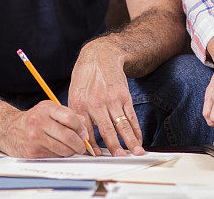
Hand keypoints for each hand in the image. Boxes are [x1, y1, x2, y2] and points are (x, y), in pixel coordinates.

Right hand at [0, 101, 89, 157]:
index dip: (81, 128)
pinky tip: (58, 151)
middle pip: (68, 136)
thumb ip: (68, 116)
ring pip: (63, 149)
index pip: (70, 117)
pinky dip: (60, 155)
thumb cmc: (33, 120)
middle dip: (79, 144)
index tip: (84, 134)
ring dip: (71, 152)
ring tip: (71, 149)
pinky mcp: (33, 151)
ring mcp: (35, 137)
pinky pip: (54, 156)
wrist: (8, 129)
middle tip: (82, 147)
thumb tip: (85, 130)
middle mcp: (39, 121)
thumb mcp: (49, 111)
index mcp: (46, 108)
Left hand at [68, 40, 144, 155]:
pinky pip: (131, 116)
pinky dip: (136, 129)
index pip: (86, 131)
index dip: (92, 146)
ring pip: (122, 125)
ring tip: (136, 152)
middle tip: (120, 158)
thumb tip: (82, 137)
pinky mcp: (124, 96)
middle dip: (114, 147)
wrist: (100, 56)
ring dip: (131, 140)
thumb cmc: (85, 78)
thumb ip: (77, 114)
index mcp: (80, 104)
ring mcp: (111, 99)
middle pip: (106, 130)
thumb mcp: (74, 93)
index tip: (98, 156)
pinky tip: (139, 138)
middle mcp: (96, 103)